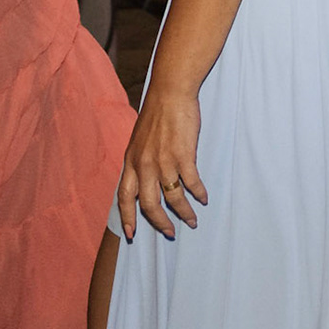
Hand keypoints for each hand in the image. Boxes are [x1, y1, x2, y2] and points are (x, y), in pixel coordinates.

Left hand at [117, 89, 207, 240]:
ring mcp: (164, 161)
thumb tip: (144, 178)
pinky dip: (198, 193)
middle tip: (170, 232)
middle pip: (149, 204)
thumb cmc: (157, 114)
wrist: (170, 93)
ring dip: (184, 212)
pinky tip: (203, 198)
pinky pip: (191, 182)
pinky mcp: (184, 155)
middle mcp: (144, 165)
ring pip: (172, 197)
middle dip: (160, 222)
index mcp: (130, 162)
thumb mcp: (139, 141)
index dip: (127, 218)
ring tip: (193, 220)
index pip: (124, 198)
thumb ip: (139, 161)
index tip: (131, 234)